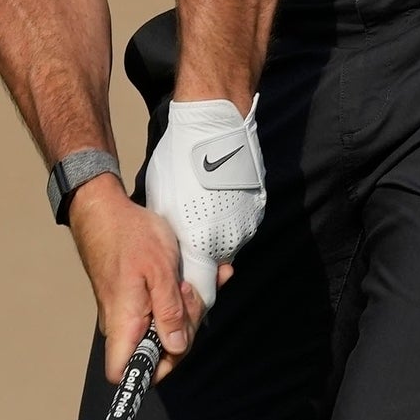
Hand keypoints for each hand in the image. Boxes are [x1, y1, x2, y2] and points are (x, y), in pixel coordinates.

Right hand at [69, 181, 204, 377]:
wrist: (104, 209)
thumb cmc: (128, 234)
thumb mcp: (160, 271)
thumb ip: (170, 312)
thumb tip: (176, 347)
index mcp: (125, 323)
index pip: (125, 372)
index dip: (152, 371)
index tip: (177, 345)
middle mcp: (123, 323)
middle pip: (157, 351)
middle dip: (185, 329)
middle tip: (190, 294)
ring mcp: (129, 312)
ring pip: (164, 327)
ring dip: (187, 308)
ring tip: (195, 281)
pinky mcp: (136, 299)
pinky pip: (162, 308)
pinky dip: (181, 296)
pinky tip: (199, 278)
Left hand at [139, 97, 264, 313]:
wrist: (212, 126)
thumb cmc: (178, 162)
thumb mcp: (161, 205)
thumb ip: (171, 240)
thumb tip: (172, 258)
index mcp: (202, 242)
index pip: (201, 289)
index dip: (191, 293)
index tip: (182, 293)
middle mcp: (230, 237)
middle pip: (216, 265)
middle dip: (203, 261)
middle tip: (188, 242)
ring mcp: (247, 221)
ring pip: (229, 242)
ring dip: (217, 236)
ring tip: (202, 211)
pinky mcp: (258, 205)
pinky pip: (241, 222)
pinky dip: (229, 218)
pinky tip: (217, 199)